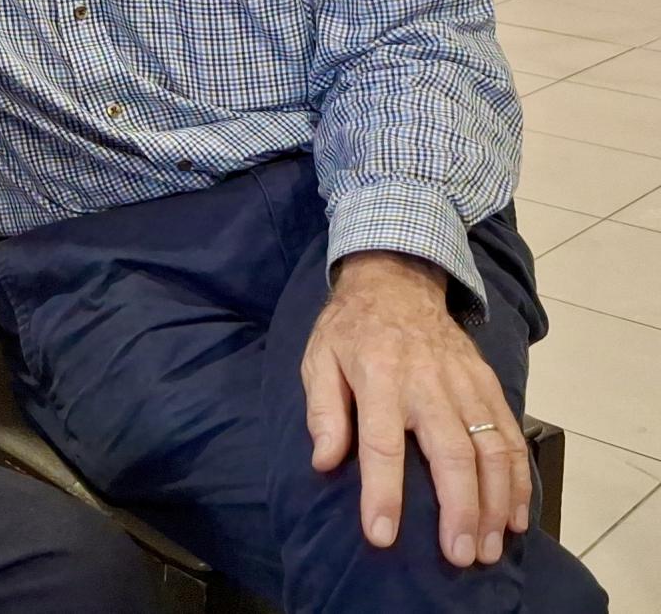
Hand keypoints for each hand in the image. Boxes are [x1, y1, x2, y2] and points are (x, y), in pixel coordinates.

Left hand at [303, 252, 528, 569]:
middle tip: (459, 556)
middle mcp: (427, 382)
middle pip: (451, 453)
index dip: (383, 493)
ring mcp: (464, 383)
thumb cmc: (350, 330)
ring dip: (495, 503)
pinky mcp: (488, 384)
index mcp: (378, 377)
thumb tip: (324, 461)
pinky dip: (519, 479)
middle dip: (459, 509)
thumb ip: (323, 411)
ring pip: (491, 449)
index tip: (382, 536)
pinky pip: (510, 436)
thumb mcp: (318, 360)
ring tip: (488, 548)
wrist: (396, 282)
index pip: (381, 444)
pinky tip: (514, 516)